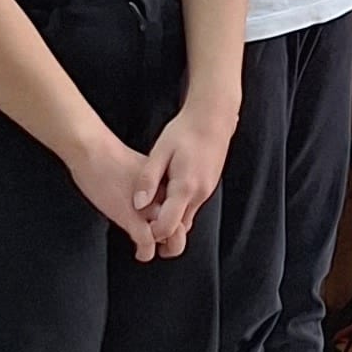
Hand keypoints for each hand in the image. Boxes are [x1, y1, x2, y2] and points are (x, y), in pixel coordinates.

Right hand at [63, 117, 167, 262]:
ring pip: (169, 234)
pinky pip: (147, 241)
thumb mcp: (140, 171)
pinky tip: (141, 254)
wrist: (94, 152)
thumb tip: (149, 198)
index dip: (177, 221)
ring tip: (154, 250)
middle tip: (166, 246)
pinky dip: (146, 251)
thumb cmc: (111, 159)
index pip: (181, 208)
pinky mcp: (130, 215)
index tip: (168, 229)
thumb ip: (150, 186)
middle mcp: (161, 195)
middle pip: (181, 222)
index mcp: (165, 184)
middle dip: (176, 238)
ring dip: (163, 246)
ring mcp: (147, 206)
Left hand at [133, 107, 234, 256]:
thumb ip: (148, 179)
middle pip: (179, 229)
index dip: (152, 234)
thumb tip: (138, 204)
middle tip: (142, 226)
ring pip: (186, 218)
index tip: (139, 228)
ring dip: (170, 220)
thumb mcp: (160, 152)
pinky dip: (178, 209)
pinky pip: (191, 207)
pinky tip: (165, 196)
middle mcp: (199, 194)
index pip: (168, 227)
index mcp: (185, 188)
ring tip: (151, 210)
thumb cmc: (186, 131)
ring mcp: (206, 191)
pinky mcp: (208, 186)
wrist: (213, 118)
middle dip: (161, 232)